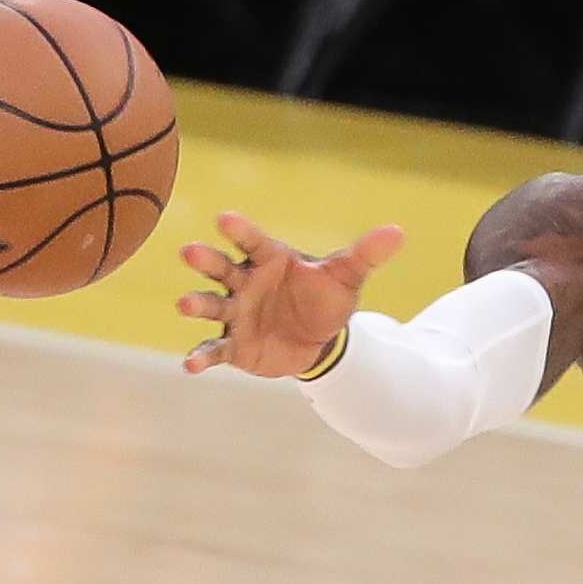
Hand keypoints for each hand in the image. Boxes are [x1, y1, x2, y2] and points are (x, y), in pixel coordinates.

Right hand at [176, 212, 404, 376]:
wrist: (319, 340)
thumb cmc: (326, 297)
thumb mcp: (348, 276)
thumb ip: (366, 254)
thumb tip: (399, 232)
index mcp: (269, 258)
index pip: (252, 240)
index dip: (239, 230)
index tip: (224, 218)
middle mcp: (245, 281)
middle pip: (221, 268)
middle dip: (206, 260)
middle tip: (190, 251)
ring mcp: (235, 313)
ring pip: (211, 305)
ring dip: (196, 303)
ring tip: (183, 303)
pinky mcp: (233, 345)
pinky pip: (214, 349)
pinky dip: (201, 356)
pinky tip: (189, 365)